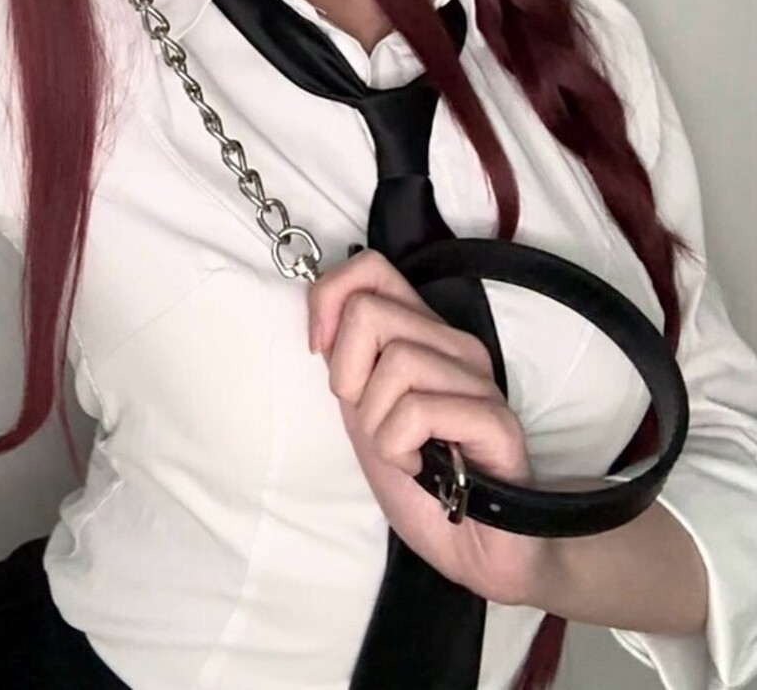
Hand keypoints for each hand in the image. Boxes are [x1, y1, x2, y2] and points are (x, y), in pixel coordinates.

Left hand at [307, 248, 549, 606]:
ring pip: (395, 362)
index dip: (329, 298)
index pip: (371, 267)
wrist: (476, 547)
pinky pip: (419, 410)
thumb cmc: (421, 477)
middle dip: (348, 376)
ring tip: (402, 451)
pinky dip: (401, 446)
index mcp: (421, 333)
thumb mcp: (365, 410)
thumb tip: (322, 315)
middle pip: (369, 313)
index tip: (320, 350)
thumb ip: (348, 362)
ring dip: (377, 424)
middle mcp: (453, 344)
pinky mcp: (495, 420)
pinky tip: (422, 468)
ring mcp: (477, 379)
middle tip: (372, 421)